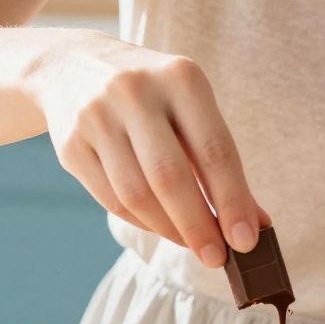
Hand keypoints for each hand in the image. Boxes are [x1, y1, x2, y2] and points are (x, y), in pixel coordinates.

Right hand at [36, 32, 268, 269]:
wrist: (72, 66)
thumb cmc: (151, 95)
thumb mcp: (190, 107)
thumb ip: (220, 161)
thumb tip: (254, 223)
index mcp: (180, 77)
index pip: (214, 149)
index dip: (232, 200)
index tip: (247, 240)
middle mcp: (136, 91)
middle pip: (170, 177)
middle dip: (198, 226)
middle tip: (216, 257)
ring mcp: (97, 117)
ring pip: (137, 195)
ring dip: (169, 230)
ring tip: (189, 242)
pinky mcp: (70, 144)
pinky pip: (111, 200)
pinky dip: (141, 222)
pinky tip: (159, 225)